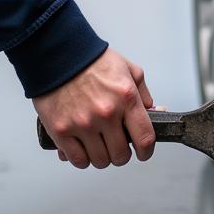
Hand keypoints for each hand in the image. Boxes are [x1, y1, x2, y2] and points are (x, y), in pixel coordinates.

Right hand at [33, 49, 154, 167]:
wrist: (59, 52)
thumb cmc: (92, 60)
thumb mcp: (127, 69)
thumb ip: (143, 93)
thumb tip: (154, 112)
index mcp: (126, 97)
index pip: (145, 138)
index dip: (147, 151)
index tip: (143, 152)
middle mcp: (106, 113)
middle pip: (121, 155)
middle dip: (121, 152)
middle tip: (115, 143)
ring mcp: (83, 124)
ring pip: (100, 161)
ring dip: (101, 155)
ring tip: (97, 142)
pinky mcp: (62, 130)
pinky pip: (78, 160)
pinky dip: (82, 158)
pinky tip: (82, 146)